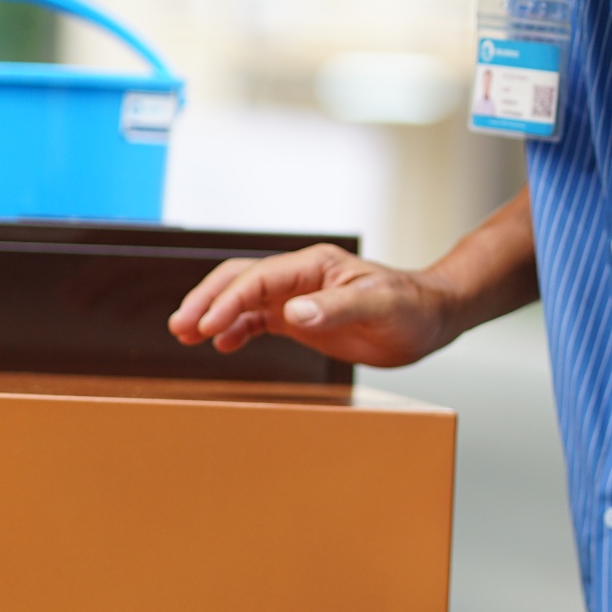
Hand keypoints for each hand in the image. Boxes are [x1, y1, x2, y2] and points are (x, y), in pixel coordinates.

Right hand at [167, 243, 453, 367]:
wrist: (430, 318)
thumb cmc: (411, 307)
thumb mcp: (378, 307)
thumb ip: (336, 309)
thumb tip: (293, 313)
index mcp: (314, 265)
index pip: (258, 278)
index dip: (227, 300)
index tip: (206, 325)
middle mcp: (301, 277)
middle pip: (239, 280)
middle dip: (207, 301)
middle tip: (180, 326)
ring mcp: (299, 297)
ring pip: (243, 299)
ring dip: (214, 315)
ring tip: (186, 335)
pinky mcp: (302, 319)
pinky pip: (259, 320)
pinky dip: (236, 330)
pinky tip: (222, 345)